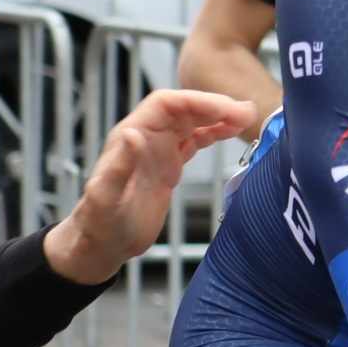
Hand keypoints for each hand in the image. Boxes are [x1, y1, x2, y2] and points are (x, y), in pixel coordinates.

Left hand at [42, 89, 254, 284]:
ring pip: (191, 121)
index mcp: (131, 137)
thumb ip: (119, 166)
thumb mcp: (105, 199)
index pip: (167, 104)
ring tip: (247, 118)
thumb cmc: (100, 225)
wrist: (102, 245)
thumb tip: (133, 133)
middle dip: (215, 106)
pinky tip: (231, 132)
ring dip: (218, 116)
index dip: (198, 102)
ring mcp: (158, 150)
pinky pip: (193, 139)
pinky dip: (214, 132)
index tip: (226, 109)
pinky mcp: (168, 165)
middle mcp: (146, 137)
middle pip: (184, 108)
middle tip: (247, 114)